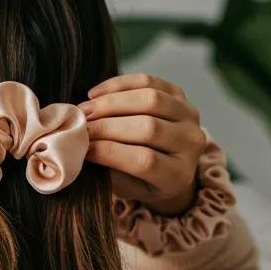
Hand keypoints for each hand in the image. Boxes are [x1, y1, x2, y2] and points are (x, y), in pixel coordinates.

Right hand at [80, 73, 206, 215]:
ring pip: (150, 99)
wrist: (170, 162)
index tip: (83, 149)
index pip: (144, 161)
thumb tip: (82, 149)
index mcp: (177, 175)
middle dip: (107, 125)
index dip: (110, 152)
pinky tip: (96, 94)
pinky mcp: (180, 94)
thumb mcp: (127, 188)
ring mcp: (189, 115)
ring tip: (85, 110)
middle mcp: (190, 143)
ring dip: (111, 103)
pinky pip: (149, 81)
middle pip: (148, 128)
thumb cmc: (142, 181)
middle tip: (80, 126)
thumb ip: (109, 172)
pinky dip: (119, 85)